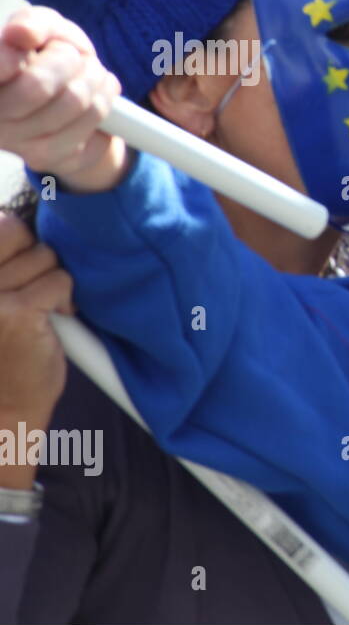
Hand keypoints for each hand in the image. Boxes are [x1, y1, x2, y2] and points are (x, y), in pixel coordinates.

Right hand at [0, 6, 127, 191]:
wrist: (70, 91)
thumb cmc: (47, 53)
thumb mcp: (43, 27)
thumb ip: (33, 23)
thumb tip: (23, 34)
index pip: (2, 67)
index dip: (26, 55)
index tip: (43, 47)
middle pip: (40, 86)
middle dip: (72, 62)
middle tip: (77, 59)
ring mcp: (15, 143)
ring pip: (76, 105)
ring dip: (97, 82)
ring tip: (92, 76)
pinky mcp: (46, 159)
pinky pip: (93, 132)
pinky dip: (106, 105)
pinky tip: (96, 100)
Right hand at [0, 213, 71, 489]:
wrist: (4, 404)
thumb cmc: (3, 347)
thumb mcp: (0, 294)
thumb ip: (8, 263)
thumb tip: (27, 220)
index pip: (3, 223)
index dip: (19, 238)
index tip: (24, 264)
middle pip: (22, 233)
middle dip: (38, 257)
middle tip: (36, 288)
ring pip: (47, 258)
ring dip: (53, 283)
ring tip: (42, 311)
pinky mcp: (18, 311)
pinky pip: (60, 281)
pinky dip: (66, 300)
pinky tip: (54, 322)